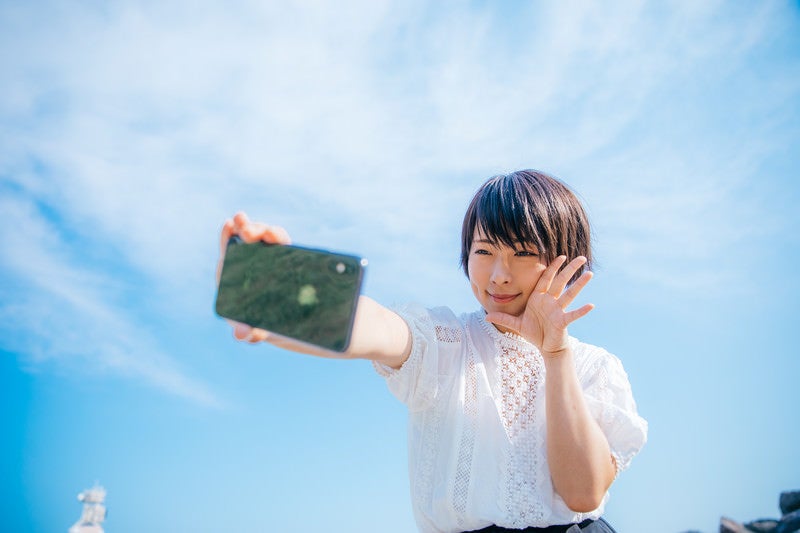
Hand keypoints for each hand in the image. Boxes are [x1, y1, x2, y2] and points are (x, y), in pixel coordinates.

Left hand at [217, 212, 291, 343]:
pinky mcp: (283, 258)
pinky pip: (281, 244)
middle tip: (246, 230)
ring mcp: (267, 257)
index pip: (228, 250)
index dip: (227, 236)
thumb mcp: (254, 330)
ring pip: (264, 237)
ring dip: (264, 231)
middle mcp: (249, 261)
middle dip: (246, 229)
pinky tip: (277, 237)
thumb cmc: (258, 325)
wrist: (281, 321)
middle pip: (246, 239)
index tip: (229, 225)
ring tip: (268, 234)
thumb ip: (248, 332)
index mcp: (234, 274)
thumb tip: (242, 335)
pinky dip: (278, 237)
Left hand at [485, 256, 593, 356]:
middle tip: (580, 258)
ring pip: (569, 294)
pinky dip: (581, 311)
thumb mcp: (516, 325)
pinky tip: (591, 305)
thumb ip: (503, 318)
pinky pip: (572, 315)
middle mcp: (550, 301)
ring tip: (590, 274)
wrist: (545, 348)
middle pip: (561, 282)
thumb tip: (486, 317)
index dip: (552, 267)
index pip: (546, 279)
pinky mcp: (562, 322)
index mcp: (540, 298)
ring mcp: (558, 311)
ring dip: (579, 285)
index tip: (560, 256)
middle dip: (569, 269)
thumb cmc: (534, 333)